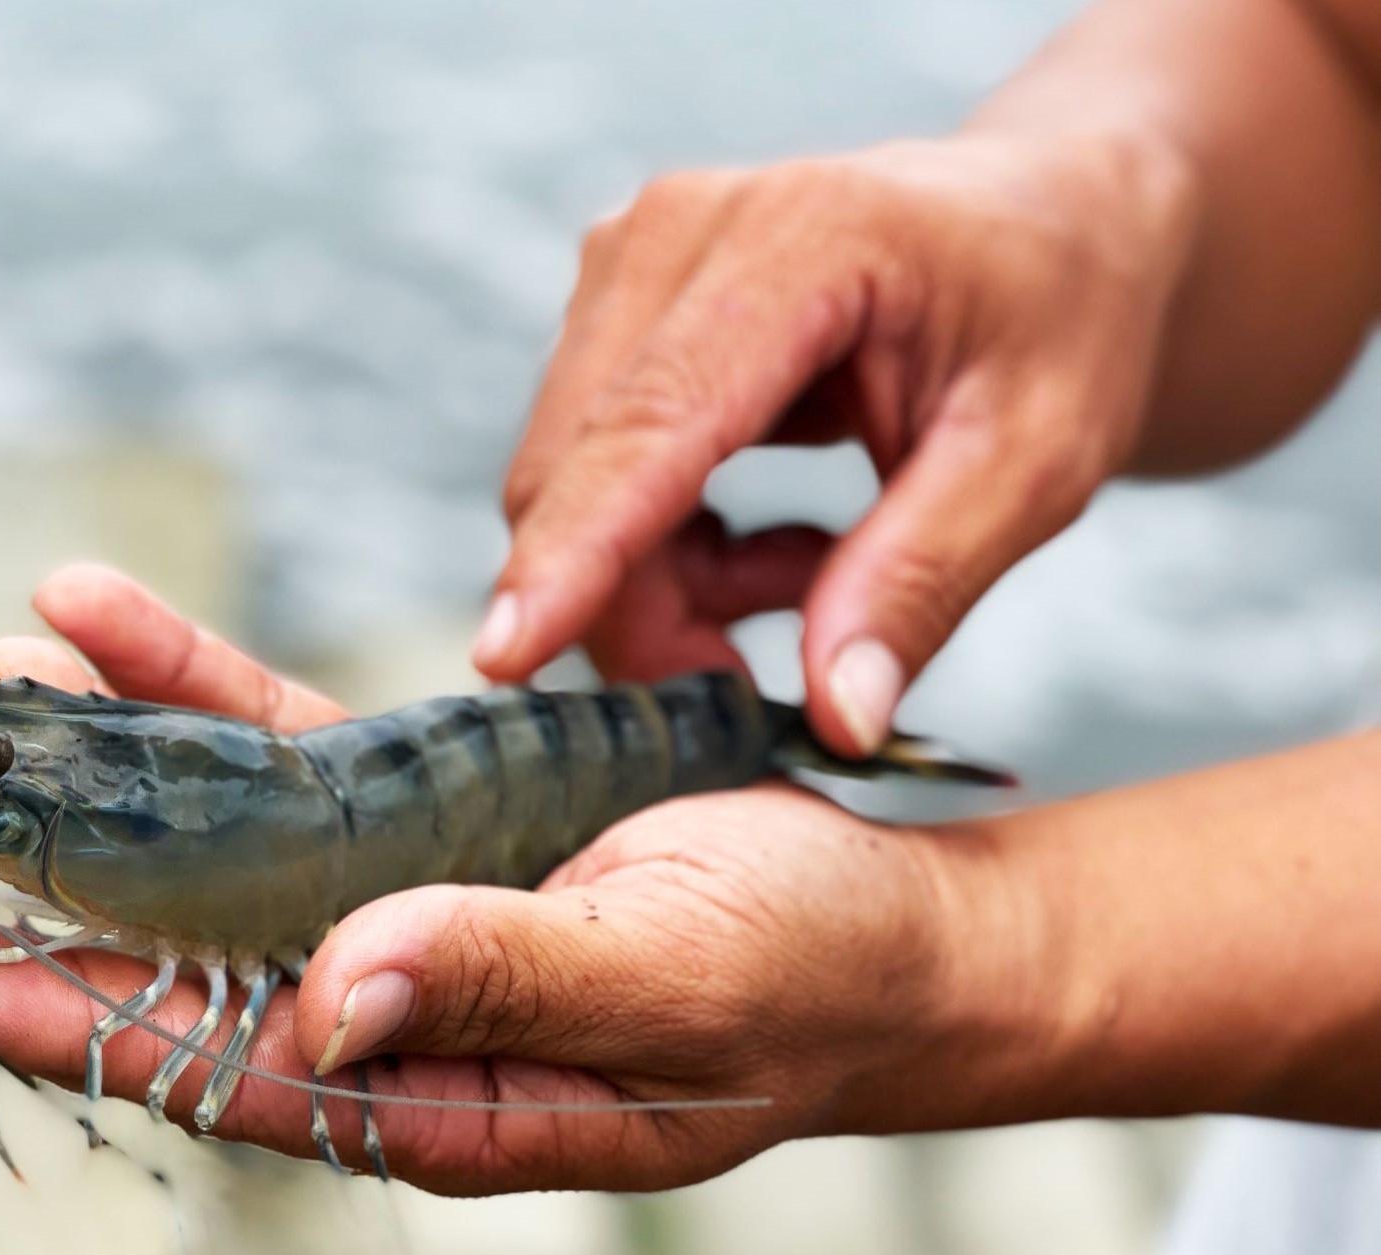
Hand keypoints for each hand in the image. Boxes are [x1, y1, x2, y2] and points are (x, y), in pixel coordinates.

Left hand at [0, 568, 1010, 1195]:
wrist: (891, 925)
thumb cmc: (803, 981)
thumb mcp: (671, 986)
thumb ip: (501, 988)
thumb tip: (321, 1005)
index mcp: (414, 1092)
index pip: (179, 1056)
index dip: (25, 1011)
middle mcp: (365, 1009)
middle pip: (138, 967)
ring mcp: (379, 908)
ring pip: (188, 845)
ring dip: (74, 777)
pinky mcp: (415, 818)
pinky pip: (273, 754)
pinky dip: (186, 688)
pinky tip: (92, 613)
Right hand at [482, 130, 1196, 756]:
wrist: (1049, 224)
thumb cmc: (1061, 323)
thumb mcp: (1040, 462)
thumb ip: (922, 583)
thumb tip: (835, 717)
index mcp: (801, 238)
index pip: (651, 422)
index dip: (577, 551)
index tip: (506, 656)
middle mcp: (674, 232)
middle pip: (578, 476)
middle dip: (640, 614)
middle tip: (763, 691)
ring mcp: (623, 263)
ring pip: (568, 492)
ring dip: (663, 586)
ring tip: (817, 577)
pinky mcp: (607, 310)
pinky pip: (585, 481)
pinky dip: (663, 551)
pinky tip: (779, 545)